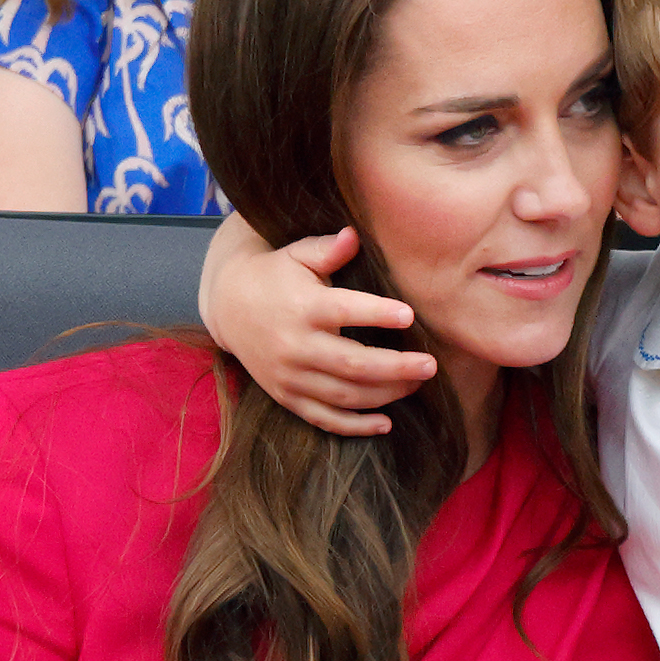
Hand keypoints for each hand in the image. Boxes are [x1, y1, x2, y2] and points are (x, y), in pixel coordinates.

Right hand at [199, 216, 434, 435]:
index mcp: (302, 307)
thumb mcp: (297, 254)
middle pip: (352, 363)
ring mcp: (290, 376)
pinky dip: (354, 426)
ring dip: (385, 395)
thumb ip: (327, 250)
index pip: (346, 312)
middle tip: (431, 365)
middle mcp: (295, 345)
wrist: (229, 307)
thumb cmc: (276, 275)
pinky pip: (323, 419)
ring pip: (344, 395)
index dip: (378, 314)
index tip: (410, 315)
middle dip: (396, 368)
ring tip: (417, 384)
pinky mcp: (287, 396)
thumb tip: (354, 234)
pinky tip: (385, 423)